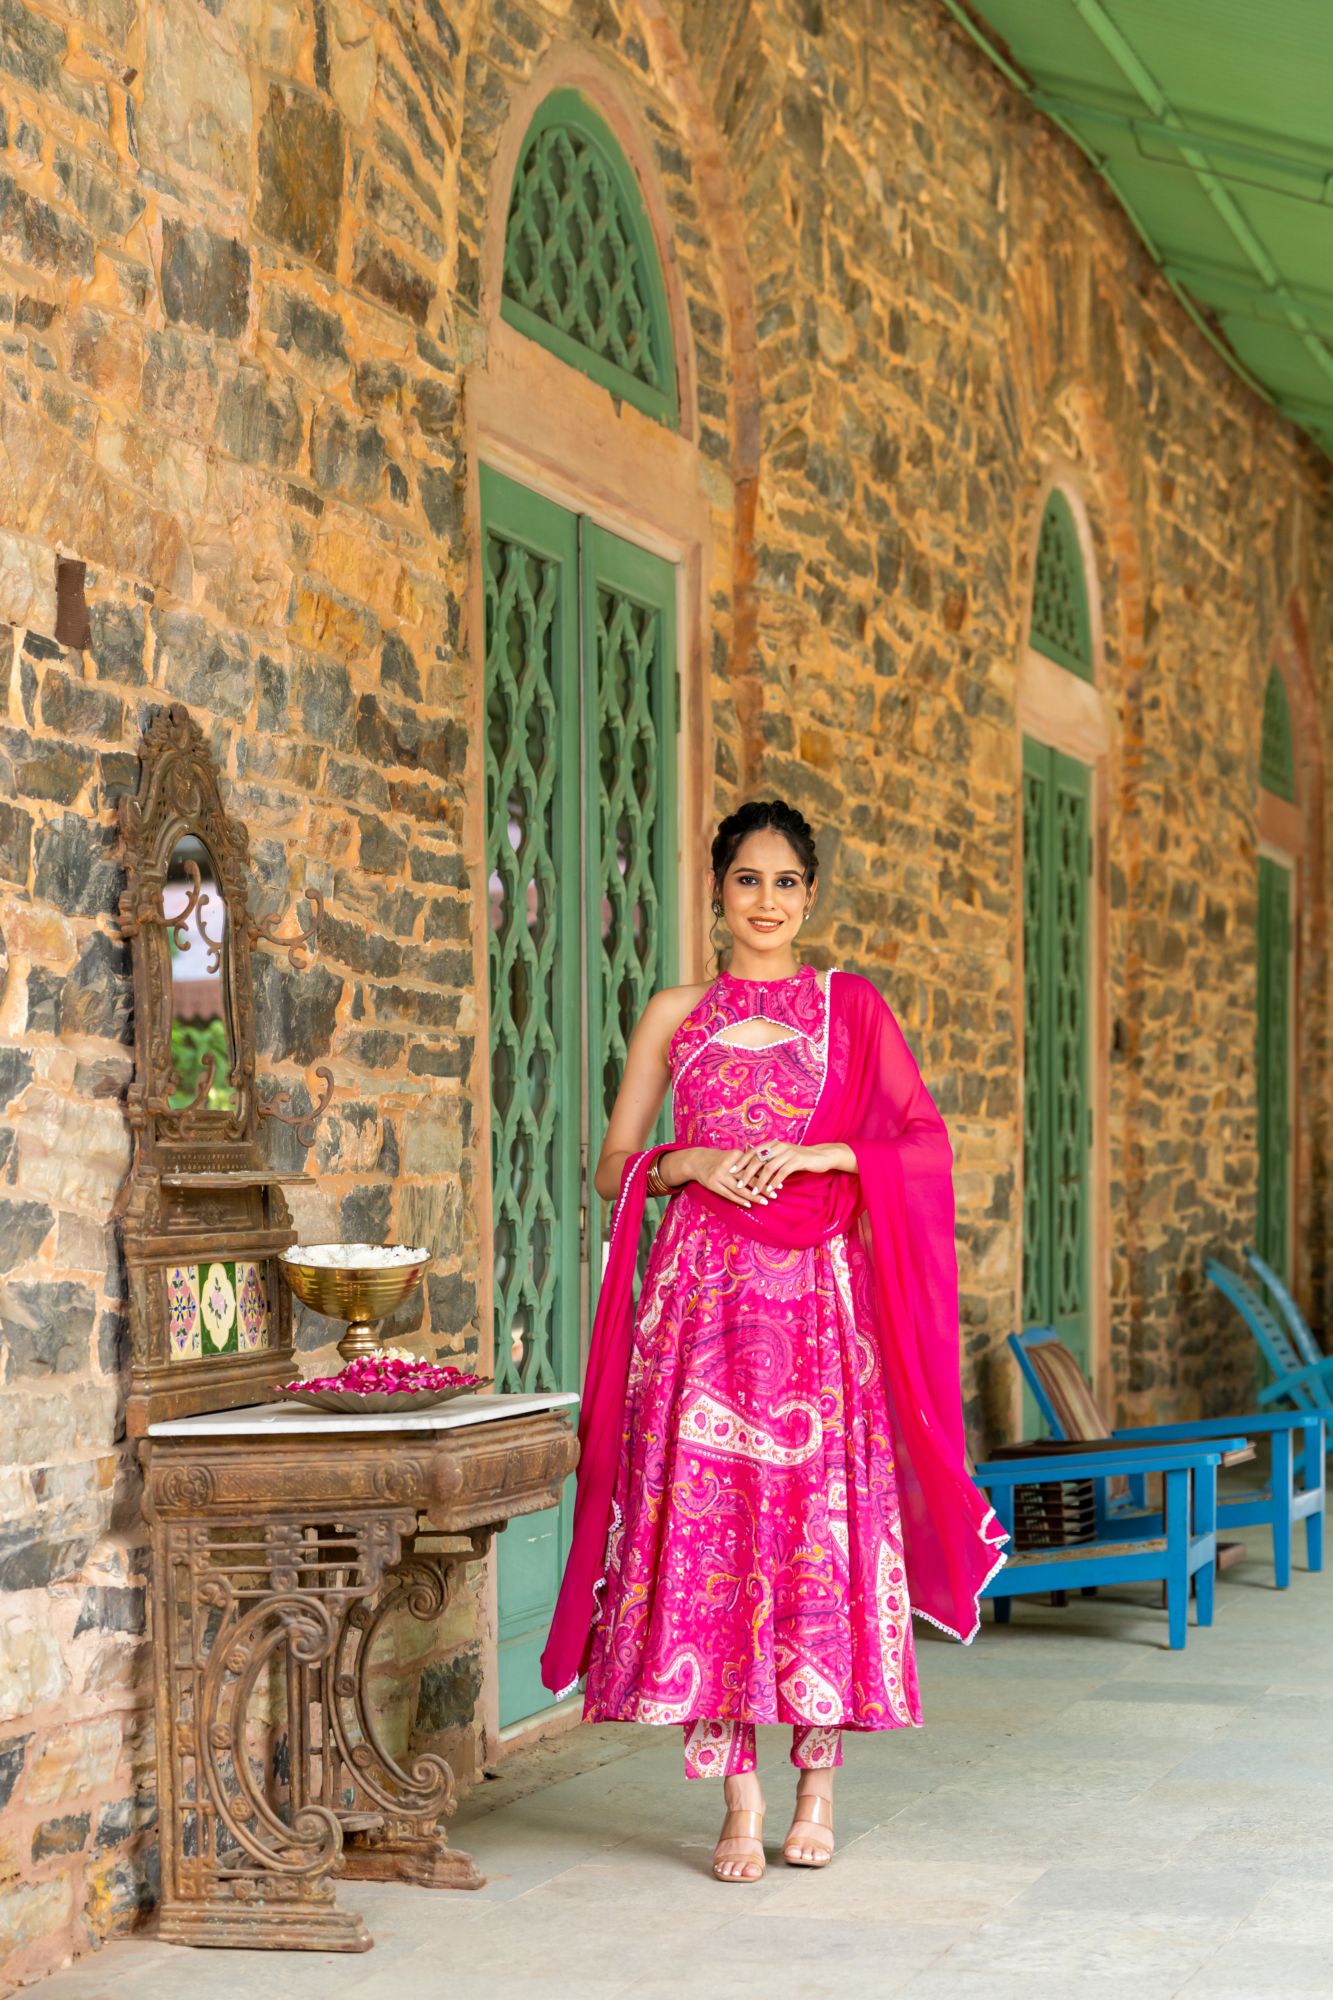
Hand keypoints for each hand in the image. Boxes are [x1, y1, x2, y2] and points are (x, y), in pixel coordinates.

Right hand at [681, 1147, 775, 1208]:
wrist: (696, 1161)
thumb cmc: (720, 1159)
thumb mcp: (733, 1156)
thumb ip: (748, 1161)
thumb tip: (770, 1168)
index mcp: (735, 1156)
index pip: (755, 1167)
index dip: (767, 1175)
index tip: (779, 1181)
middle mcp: (727, 1166)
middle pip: (748, 1178)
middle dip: (762, 1187)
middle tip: (775, 1194)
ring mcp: (719, 1175)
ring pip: (739, 1188)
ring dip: (753, 1196)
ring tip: (765, 1202)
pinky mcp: (713, 1185)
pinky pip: (728, 1194)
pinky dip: (739, 1200)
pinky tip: (749, 1205)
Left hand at [727, 1141, 848, 1198]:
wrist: (821, 1156)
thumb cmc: (799, 1158)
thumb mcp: (782, 1156)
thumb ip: (769, 1159)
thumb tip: (752, 1168)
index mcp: (772, 1144)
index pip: (752, 1152)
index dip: (740, 1161)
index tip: (731, 1172)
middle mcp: (778, 1146)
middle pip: (757, 1159)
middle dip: (746, 1173)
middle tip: (739, 1185)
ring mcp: (788, 1152)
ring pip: (768, 1167)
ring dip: (760, 1181)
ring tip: (754, 1192)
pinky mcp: (797, 1160)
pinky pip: (782, 1172)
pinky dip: (775, 1182)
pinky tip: (770, 1191)